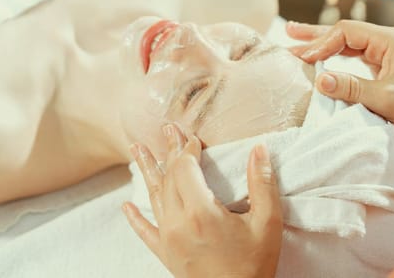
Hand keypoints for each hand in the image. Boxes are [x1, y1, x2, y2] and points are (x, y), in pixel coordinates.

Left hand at [122, 124, 282, 277]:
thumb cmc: (255, 266)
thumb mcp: (267, 223)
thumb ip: (262, 183)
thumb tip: (259, 150)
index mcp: (202, 212)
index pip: (186, 168)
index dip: (188, 149)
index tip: (194, 137)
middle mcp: (178, 223)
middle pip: (168, 178)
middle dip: (169, 152)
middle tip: (167, 130)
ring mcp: (168, 239)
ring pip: (153, 197)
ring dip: (147, 170)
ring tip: (137, 148)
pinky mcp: (166, 254)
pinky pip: (145, 232)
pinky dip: (135, 218)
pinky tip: (126, 206)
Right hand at [286, 20, 393, 136]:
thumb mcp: (385, 98)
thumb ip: (352, 88)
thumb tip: (320, 79)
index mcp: (389, 41)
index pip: (346, 33)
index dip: (322, 44)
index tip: (304, 59)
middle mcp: (386, 42)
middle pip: (343, 33)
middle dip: (316, 35)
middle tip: (289, 34)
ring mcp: (384, 54)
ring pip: (346, 45)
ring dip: (322, 46)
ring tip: (296, 42)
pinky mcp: (382, 67)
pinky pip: (352, 58)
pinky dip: (334, 58)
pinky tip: (320, 61)